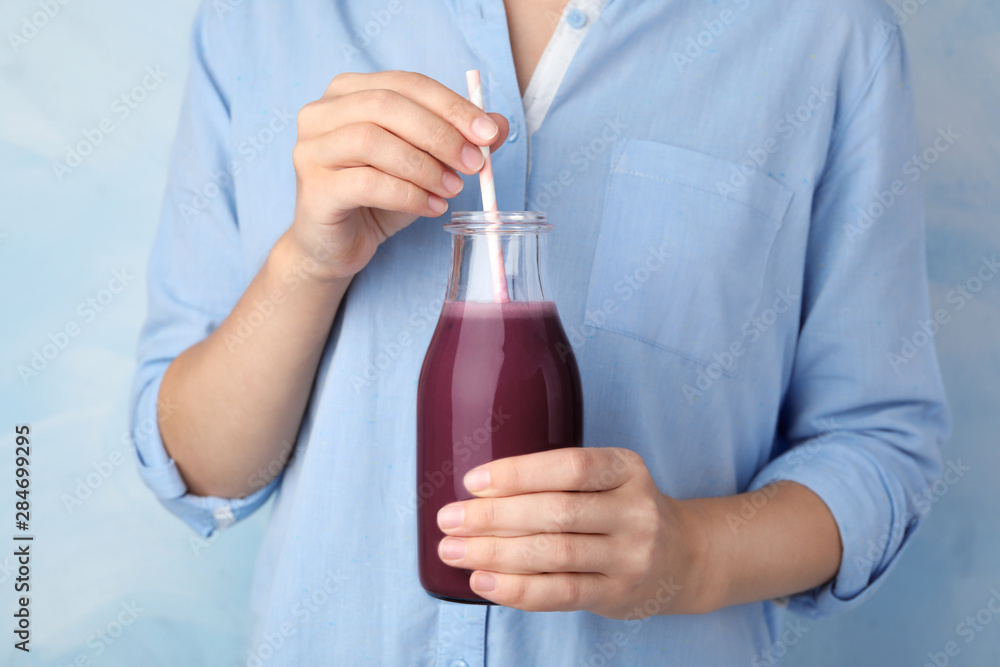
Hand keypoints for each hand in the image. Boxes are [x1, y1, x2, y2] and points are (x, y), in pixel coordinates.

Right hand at [288, 70, 508, 279]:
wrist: (336, 245)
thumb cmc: (378, 196)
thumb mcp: (424, 163)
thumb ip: (458, 139)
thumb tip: (497, 126)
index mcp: (348, 91)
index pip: (407, 83)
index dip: (451, 105)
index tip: (488, 133)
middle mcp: (321, 113)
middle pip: (386, 106)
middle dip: (440, 134)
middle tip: (475, 163)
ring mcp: (311, 149)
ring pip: (372, 142)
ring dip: (424, 166)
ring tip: (453, 189)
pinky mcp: (314, 189)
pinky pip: (366, 184)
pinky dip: (408, 195)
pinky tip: (432, 207)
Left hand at [436, 447, 715, 618]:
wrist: (684, 557)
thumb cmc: (622, 510)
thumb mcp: (607, 480)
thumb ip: (557, 481)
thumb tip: (478, 492)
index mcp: (626, 468)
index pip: (569, 467)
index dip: (518, 473)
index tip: (472, 481)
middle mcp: (635, 511)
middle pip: (555, 513)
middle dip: (493, 517)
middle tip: (448, 519)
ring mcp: (631, 556)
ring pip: (553, 555)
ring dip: (494, 554)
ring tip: (454, 551)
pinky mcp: (619, 594)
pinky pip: (561, 593)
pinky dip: (516, 590)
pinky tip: (483, 582)